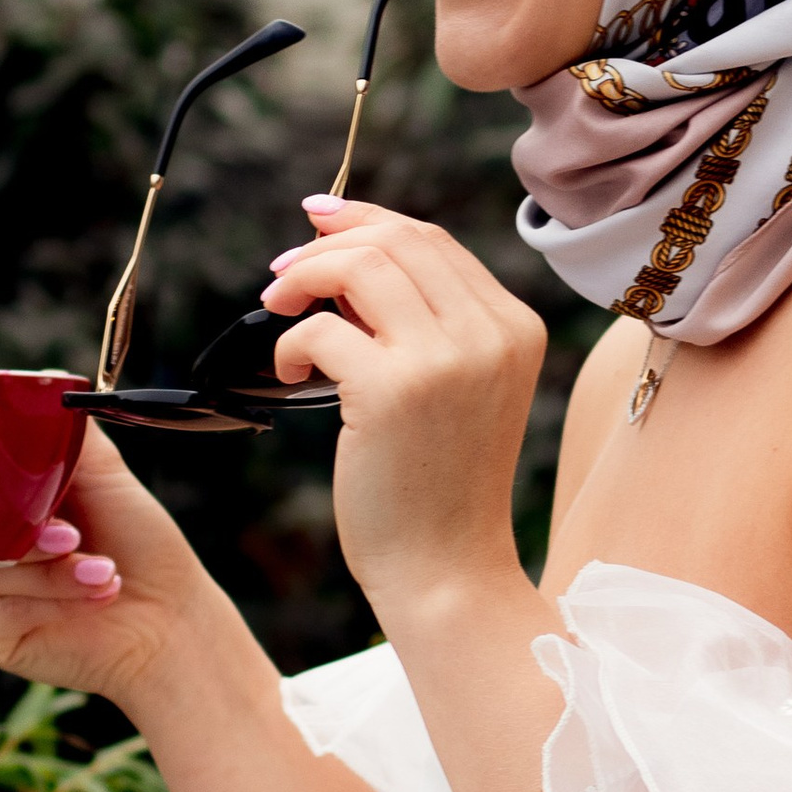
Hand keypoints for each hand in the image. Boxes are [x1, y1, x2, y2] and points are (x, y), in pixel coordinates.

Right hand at [0, 425, 212, 707]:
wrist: (167, 617)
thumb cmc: (140, 548)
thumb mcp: (107, 478)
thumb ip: (72, 435)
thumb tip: (49, 381)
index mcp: (4, 503)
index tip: (39, 491)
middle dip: (29, 536)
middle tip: (74, 538)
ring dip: (51, 575)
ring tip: (103, 575)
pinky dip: (44, 606)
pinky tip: (88, 601)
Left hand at [258, 199, 545, 626]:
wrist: (447, 570)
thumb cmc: (440, 486)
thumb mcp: (458, 389)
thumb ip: (427, 323)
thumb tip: (345, 253)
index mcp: (514, 327)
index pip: (433, 240)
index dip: (367, 220)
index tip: (317, 222)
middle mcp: (490, 333)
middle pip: (397, 240)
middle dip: (326, 242)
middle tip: (280, 275)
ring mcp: (446, 359)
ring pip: (360, 266)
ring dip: (302, 277)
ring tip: (276, 310)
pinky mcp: (394, 389)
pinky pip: (320, 330)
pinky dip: (290, 342)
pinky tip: (289, 375)